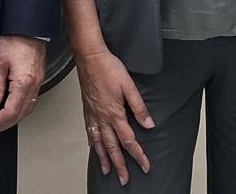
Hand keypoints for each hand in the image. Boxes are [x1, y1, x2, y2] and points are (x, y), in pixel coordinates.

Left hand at [0, 35, 45, 133]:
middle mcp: (33, 86)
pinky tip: (14, 109)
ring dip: (14, 119)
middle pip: (20, 114)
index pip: (10, 111)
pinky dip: (21, 109)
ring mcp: (38, 83)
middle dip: (5, 124)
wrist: (29, 27)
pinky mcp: (38, 79)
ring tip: (1, 122)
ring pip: (27, 109)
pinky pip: (31, 101)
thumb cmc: (15, 40)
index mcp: (23, 83)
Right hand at [76, 49, 153, 185]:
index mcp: (114, 113)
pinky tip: (94, 147)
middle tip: (124, 179)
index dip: (138, 154)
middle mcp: (102, 117)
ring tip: (107, 170)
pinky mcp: (87, 109)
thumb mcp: (129, 86)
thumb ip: (139, 107)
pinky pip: (89, 131)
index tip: (145, 165)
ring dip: (104, 158)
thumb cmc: (108, 67)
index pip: (128, 140)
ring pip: (98, 143)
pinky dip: (93, 143)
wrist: (89, 57)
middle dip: (120, 165)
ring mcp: (93, 114)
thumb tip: (148, 124)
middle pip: (112, 147)